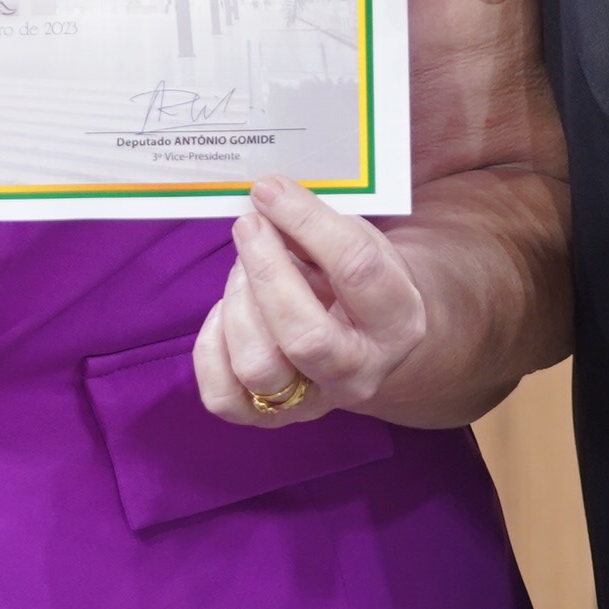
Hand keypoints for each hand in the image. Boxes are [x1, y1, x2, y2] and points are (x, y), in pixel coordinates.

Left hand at [194, 179, 429, 427]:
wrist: (368, 338)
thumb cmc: (358, 279)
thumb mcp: (358, 242)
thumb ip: (318, 224)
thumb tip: (265, 197)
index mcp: (398, 321)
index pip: (356, 270)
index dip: (306, 221)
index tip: (269, 190)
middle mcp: (359, 373)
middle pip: (304, 336)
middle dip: (266, 271)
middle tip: (249, 225)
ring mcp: (313, 402)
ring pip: (258, 366)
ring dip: (238, 304)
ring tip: (243, 269)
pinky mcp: (269, 417)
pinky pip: (222, 396)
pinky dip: (211, 348)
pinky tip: (225, 312)